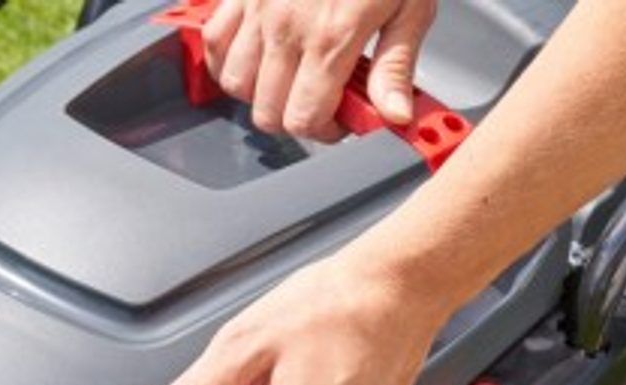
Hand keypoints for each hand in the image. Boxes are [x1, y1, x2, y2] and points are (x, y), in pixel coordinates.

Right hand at [202, 0, 436, 138]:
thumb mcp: (412, 7)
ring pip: (236, 84)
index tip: (341, 118)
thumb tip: (394, 117)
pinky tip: (258, 60)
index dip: (324, 131)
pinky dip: (229, 61)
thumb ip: (397, 67)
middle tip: (319, 101)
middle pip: (267, 112)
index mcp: (332, 38)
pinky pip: (214, 42)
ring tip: (291, 80)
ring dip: (261, 93)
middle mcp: (288, 27)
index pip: (305, 119)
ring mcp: (259, 8)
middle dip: (294, 118)